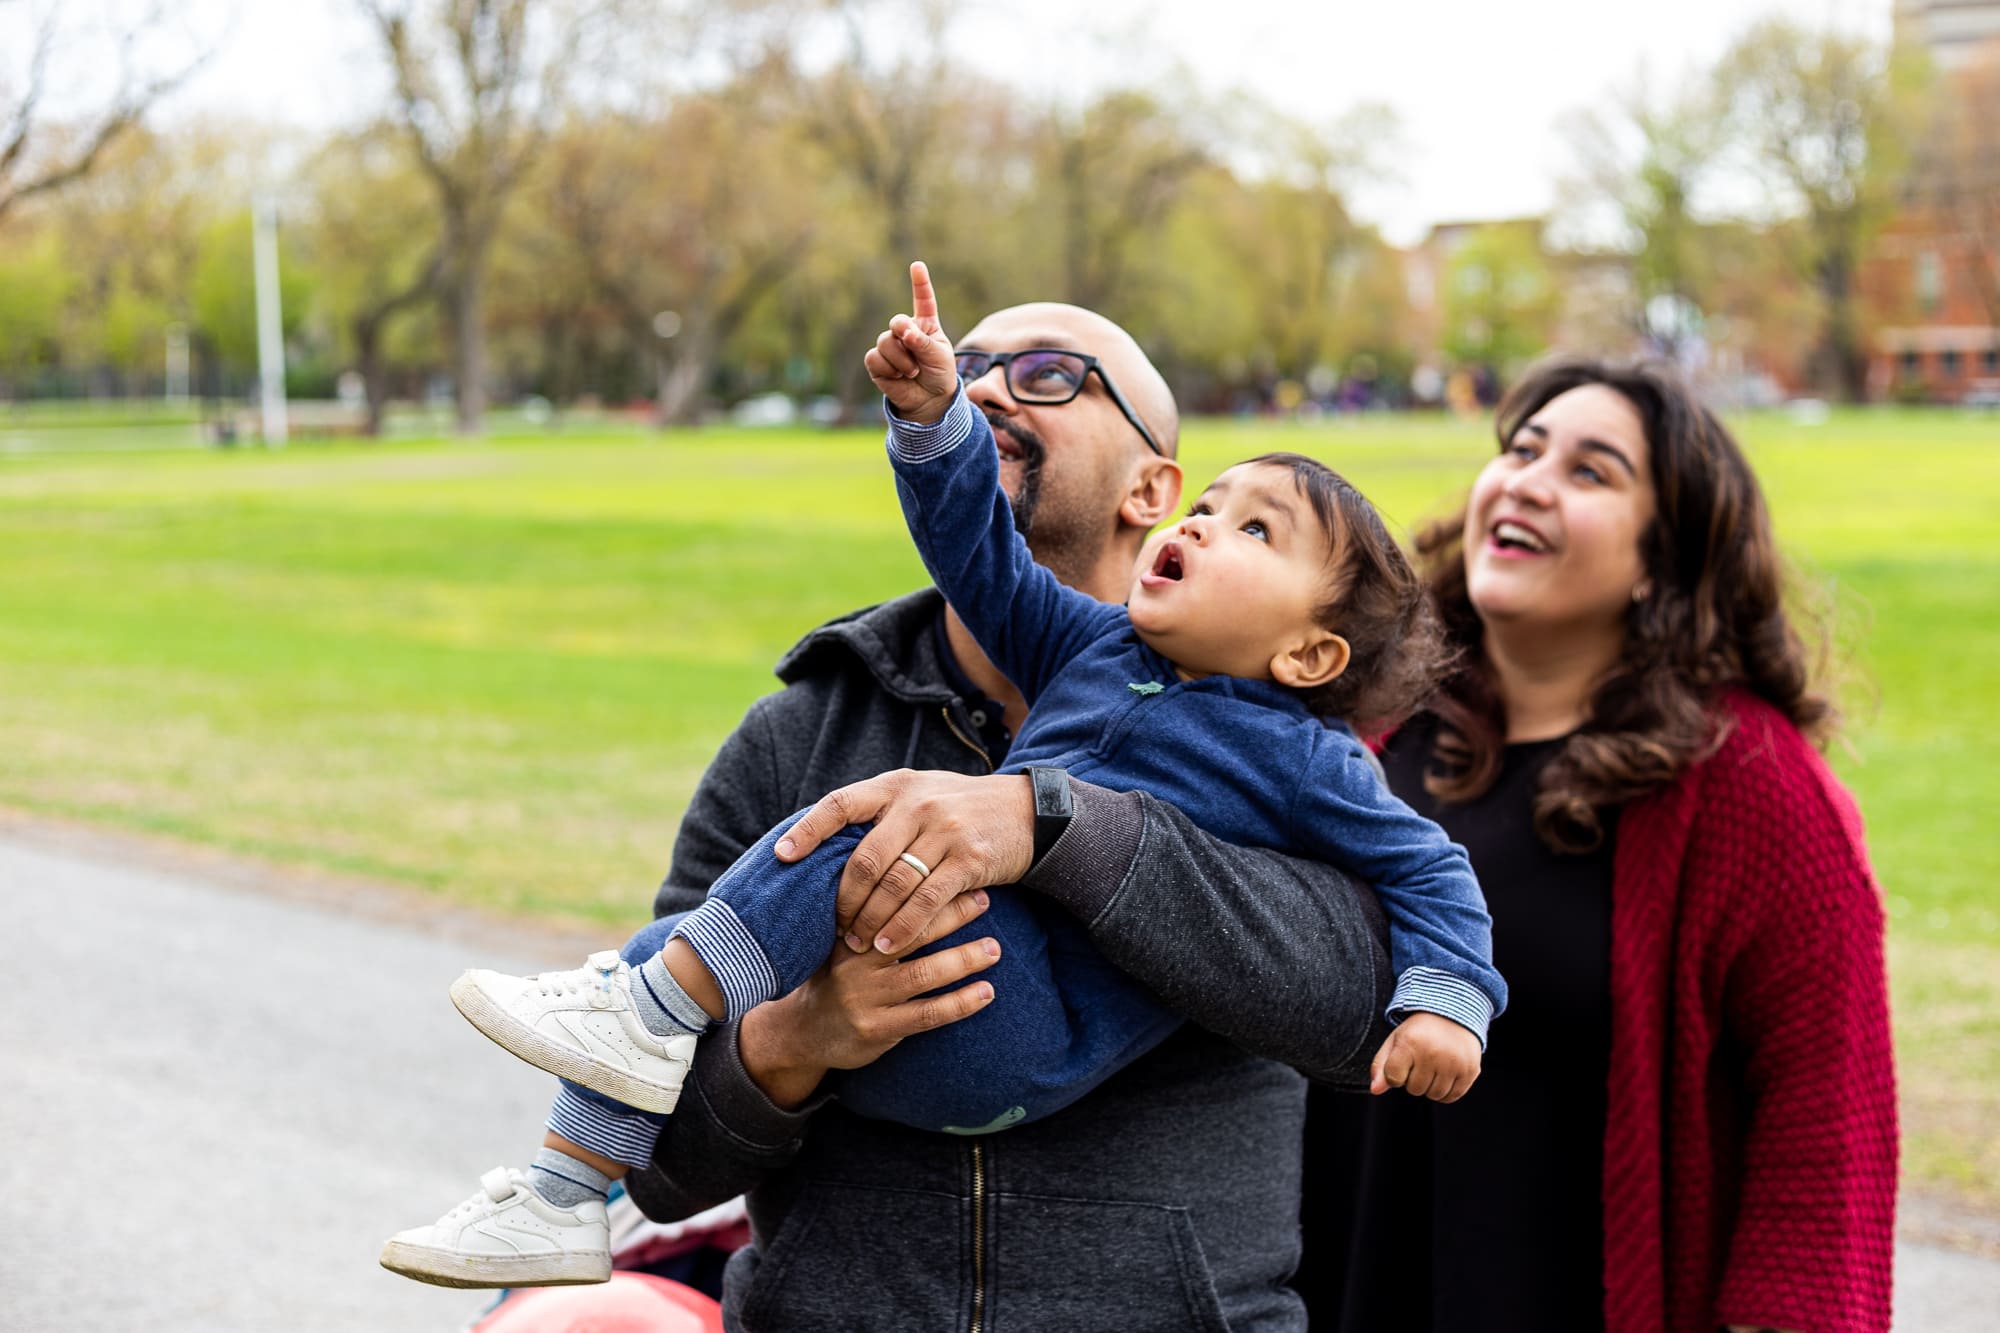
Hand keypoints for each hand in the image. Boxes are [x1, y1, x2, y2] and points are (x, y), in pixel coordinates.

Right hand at [737, 887, 1000, 1107]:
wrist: (801, 1034)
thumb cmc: (833, 977)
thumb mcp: (840, 940)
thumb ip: (870, 914)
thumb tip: (914, 872)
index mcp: (848, 933)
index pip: (890, 902)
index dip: (926, 886)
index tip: (957, 869)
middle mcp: (855, 962)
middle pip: (910, 932)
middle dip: (951, 914)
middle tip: (984, 899)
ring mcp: (866, 998)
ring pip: (923, 974)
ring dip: (963, 959)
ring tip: (994, 948)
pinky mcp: (877, 1029)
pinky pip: (926, 1014)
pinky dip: (959, 1003)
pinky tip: (986, 992)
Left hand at [776, 768, 1035, 956]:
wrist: (1027, 811)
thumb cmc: (961, 809)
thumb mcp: (921, 795)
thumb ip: (882, 815)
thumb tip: (828, 847)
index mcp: (896, 785)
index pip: (841, 803)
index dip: (808, 830)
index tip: (781, 856)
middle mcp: (917, 803)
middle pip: (864, 858)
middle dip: (844, 899)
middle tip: (833, 927)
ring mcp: (945, 830)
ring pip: (893, 885)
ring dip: (871, 921)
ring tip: (857, 945)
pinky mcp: (969, 859)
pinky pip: (927, 901)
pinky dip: (904, 928)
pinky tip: (889, 946)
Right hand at [863, 259, 957, 424]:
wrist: (929, 400)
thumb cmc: (938, 374)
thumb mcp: (938, 356)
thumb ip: (922, 341)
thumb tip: (903, 332)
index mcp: (925, 324)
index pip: (923, 300)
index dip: (920, 283)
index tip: (917, 266)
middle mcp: (906, 331)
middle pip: (897, 322)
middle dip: (905, 335)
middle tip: (915, 350)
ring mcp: (890, 345)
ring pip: (885, 342)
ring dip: (902, 361)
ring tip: (912, 372)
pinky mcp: (877, 361)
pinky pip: (875, 358)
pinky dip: (889, 370)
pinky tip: (898, 377)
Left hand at [1369, 1011, 1481, 1102]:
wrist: (1453, 1015)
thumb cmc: (1419, 1031)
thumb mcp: (1395, 1041)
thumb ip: (1381, 1066)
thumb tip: (1375, 1090)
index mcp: (1410, 1043)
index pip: (1393, 1078)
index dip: (1395, 1073)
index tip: (1403, 1061)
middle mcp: (1433, 1053)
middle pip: (1414, 1089)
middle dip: (1413, 1079)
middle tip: (1420, 1061)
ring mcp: (1454, 1063)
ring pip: (1433, 1095)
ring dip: (1430, 1087)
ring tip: (1433, 1067)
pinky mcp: (1470, 1070)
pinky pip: (1451, 1097)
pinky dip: (1445, 1092)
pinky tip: (1445, 1075)